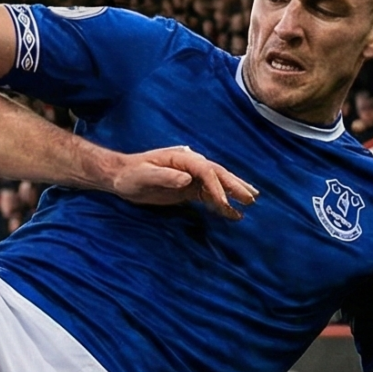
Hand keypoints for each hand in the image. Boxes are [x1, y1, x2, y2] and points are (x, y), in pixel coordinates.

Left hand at [100, 145, 258, 219]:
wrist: (120, 177)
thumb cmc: (130, 175)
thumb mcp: (143, 176)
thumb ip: (164, 177)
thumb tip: (186, 179)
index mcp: (181, 158)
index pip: (205, 171)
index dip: (216, 186)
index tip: (223, 203)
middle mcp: (189, 165)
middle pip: (217, 174)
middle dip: (234, 185)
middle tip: (251, 198)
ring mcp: (190, 177)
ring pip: (217, 183)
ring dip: (233, 192)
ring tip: (251, 201)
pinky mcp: (188, 189)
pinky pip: (208, 195)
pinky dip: (221, 203)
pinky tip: (232, 213)